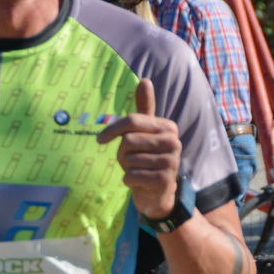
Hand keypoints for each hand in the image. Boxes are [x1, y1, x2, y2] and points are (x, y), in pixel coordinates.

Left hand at [96, 77, 180, 220]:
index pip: (132, 121)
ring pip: (129, 160)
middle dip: (122, 153)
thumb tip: (145, 80)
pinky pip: (131, 176)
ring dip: (126, 168)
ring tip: (137, 171)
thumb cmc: (146, 158)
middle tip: (130, 161)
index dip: (111, 130)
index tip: (99, 140)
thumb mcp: (144, 133)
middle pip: (128, 140)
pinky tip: (138, 182)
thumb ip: (144, 109)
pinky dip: (128, 181)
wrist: (157, 192)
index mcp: (168, 127)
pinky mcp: (165, 181)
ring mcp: (171, 162)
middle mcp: (174, 142)